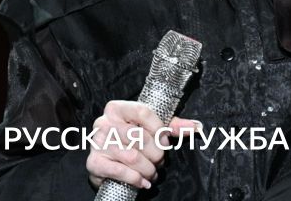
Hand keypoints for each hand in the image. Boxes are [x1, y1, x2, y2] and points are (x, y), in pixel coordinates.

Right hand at [86, 100, 200, 190]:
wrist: (107, 163)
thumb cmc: (131, 142)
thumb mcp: (151, 129)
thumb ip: (173, 126)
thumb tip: (196, 126)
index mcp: (117, 108)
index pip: (144, 112)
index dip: (159, 129)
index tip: (165, 141)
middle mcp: (104, 122)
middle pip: (140, 137)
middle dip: (156, 154)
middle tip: (159, 161)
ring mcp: (97, 142)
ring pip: (132, 157)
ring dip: (148, 169)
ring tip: (152, 173)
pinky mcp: (94, 163)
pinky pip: (120, 171)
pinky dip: (135, 179)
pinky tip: (142, 181)